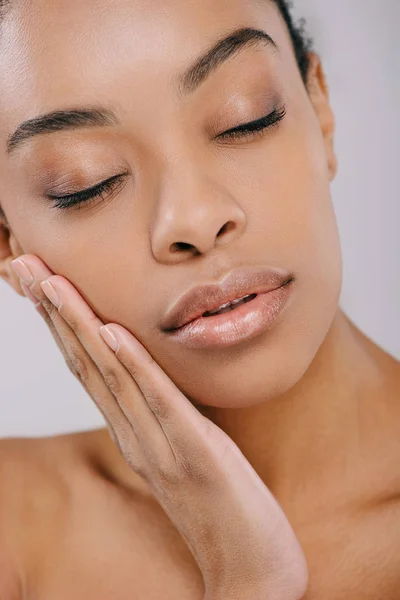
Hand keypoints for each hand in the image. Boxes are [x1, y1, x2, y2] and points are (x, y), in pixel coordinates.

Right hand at [12, 255, 307, 599]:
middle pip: (86, 363)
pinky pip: (161, 405)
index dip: (62, 320)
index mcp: (134, 430)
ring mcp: (162, 446)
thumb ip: (165, 414)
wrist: (251, 572)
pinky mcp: (197, 457)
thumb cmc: (223, 505)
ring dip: (82, 327)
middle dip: (55, 311)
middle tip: (23, 266)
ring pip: (113, 377)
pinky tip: (114, 335)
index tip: (39, 279)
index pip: (88, 366)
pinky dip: (135, 368)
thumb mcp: (187, 447)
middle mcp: (136, 435)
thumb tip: (156, 377)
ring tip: (54, 285)